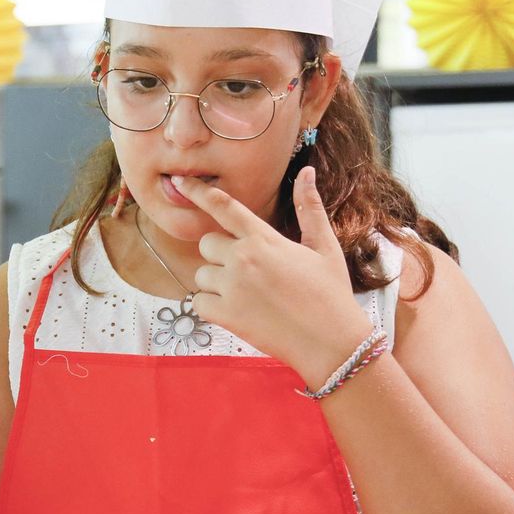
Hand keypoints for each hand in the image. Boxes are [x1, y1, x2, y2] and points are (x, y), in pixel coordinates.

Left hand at [175, 167, 371, 383]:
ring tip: (248, 295)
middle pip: (206, 244)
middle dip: (220, 255)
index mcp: (264, 239)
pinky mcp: (226, 315)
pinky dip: (211, 307)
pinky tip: (237, 311)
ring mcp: (232, 288)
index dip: (199, 192)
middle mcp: (243, 259)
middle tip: (247, 272)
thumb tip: (307, 172)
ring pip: (202, 274)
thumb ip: (309, 207)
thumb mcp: (324, 246)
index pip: (224, 207)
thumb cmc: (330, 294)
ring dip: (216, 283)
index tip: (182, 184)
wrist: (331, 341)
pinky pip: (198, 302)